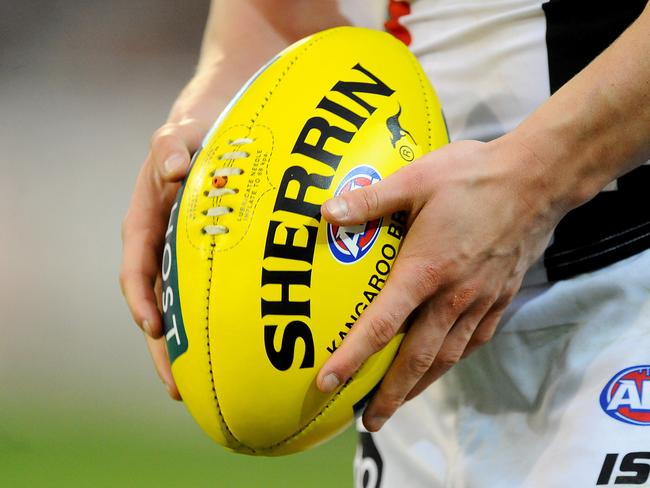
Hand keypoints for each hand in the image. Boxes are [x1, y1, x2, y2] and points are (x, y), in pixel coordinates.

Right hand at [120, 66, 233, 398]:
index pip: (136, 272)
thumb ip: (170, 148)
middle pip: (158, 307)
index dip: (142, 302)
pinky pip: (214, 297)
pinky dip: (221, 323)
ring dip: (191, 349)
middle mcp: (163, 249)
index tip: (153, 329)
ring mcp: (188, 258)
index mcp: (145, 226)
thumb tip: (175, 168)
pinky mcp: (215, 260)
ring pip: (186, 311)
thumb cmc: (194, 133)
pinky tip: (246, 347)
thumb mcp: (177, 133)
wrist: (215, 126)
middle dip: (164, 349)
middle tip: (178, 388)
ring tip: (207, 389)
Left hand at [317, 137, 564, 430]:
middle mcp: (453, 295)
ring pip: (446, 356)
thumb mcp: (415, 179)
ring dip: (419, 385)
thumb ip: (370, 201)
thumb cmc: (474, 176)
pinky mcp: (501, 297)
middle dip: (389, 394)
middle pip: (416, 358)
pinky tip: (441, 364)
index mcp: (426, 271)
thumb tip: (326, 212)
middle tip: (367, 420)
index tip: (327, 383)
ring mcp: (480, 300)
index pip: (380, 325)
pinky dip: (453, 359)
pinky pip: (474, 340)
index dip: (351, 358)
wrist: (538, 178)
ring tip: (398, 403)